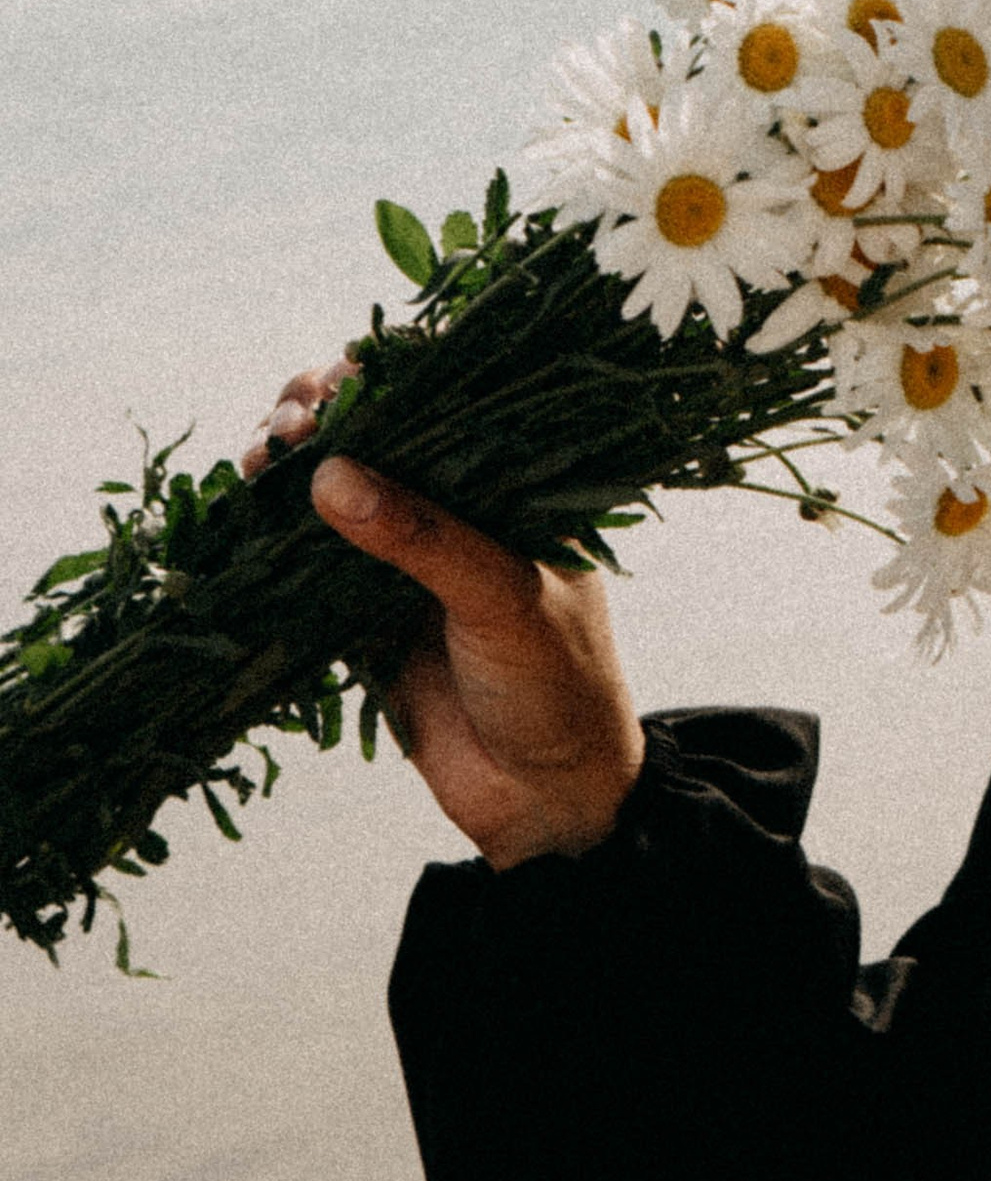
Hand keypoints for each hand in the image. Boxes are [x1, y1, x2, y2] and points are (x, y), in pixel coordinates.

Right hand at [246, 351, 641, 866]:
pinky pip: (305, 563)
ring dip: (289, 469)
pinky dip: (270, 536)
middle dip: (324, 417)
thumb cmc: (558, 686)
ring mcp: (404, 562)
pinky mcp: (360, 616)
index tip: (342, 377)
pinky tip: (241, 511)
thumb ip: (422, 538)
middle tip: (290, 426)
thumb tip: (330, 473)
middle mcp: (456, 511)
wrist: (548, 803)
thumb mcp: (502, 598)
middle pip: (376, 438)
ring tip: (260, 459)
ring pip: (333, 493)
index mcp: (513, 489)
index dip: (391, 380)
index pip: (449, 404)